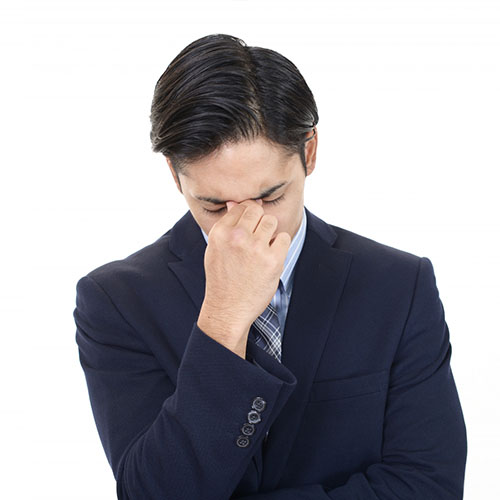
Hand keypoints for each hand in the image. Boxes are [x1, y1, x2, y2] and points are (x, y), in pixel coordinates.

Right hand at [197, 199, 290, 357]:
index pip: (240, 206)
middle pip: (256, 210)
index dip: (246, 216)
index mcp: (220, 233)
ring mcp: (256, 247)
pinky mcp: (273, 260)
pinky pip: (284, 237)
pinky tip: (270, 257)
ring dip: (270, 232)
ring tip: (262, 248)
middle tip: (256, 237)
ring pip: (271, 221)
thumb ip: (226, 225)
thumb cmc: (222, 278)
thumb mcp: (215, 249)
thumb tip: (235, 202)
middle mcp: (237, 237)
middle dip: (258, 220)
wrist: (228, 309)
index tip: (247, 228)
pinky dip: (280, 246)